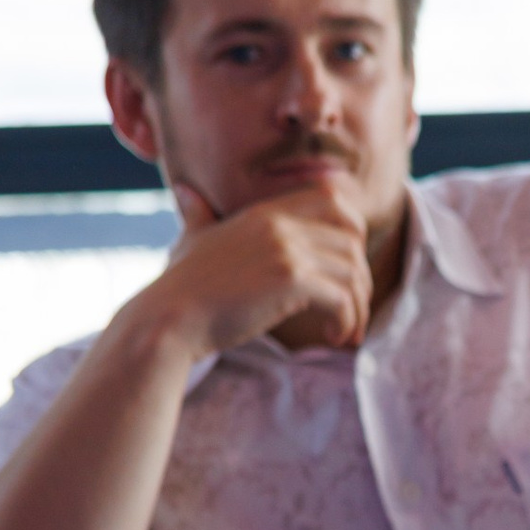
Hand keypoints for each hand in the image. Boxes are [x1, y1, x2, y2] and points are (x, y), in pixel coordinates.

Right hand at [147, 173, 374, 362]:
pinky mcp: (290, 280)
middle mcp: (280, 224)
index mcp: (265, 212)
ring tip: (347, 332)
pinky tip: (333, 337)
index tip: (346, 268)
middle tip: (353, 309)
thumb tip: (184, 192)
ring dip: (358, 307)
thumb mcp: (192, 239)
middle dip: (361, 277)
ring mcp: (286, 249)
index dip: (353, 231)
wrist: (168, 318)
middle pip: (353, 239)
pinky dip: (347, 321)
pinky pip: (342, 298)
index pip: (334, 198)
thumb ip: (198, 215)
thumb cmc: (179, 286)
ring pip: (353, 272)